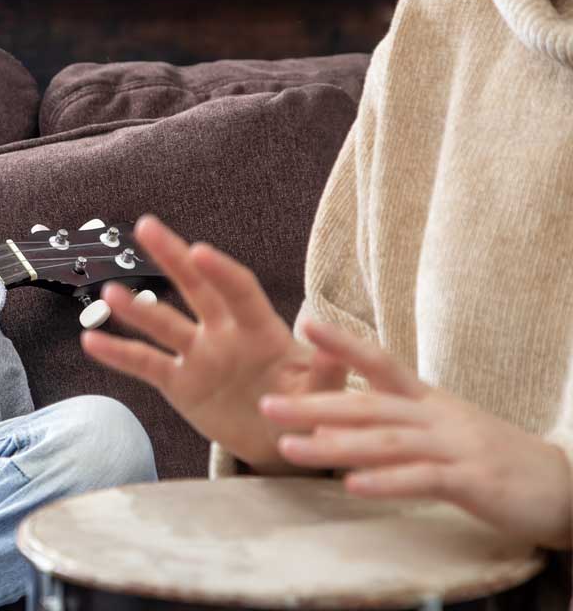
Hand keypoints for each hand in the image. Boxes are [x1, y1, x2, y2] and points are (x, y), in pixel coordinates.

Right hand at [81, 214, 348, 470]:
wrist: (283, 444)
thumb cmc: (310, 410)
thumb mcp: (325, 395)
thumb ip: (329, 371)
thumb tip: (338, 346)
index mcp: (261, 331)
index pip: (239, 291)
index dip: (220, 271)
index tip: (200, 251)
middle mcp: (224, 334)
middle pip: (195, 288)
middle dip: (172, 257)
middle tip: (146, 226)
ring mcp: (198, 357)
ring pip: (163, 325)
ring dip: (136, 309)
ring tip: (108, 292)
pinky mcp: (180, 383)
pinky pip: (145, 364)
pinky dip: (118, 354)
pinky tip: (91, 340)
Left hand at [261, 318, 572, 549]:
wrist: (562, 483)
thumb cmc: (489, 456)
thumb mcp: (439, 426)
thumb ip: (393, 417)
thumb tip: (336, 412)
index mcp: (426, 399)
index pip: (380, 361)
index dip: (342, 343)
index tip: (303, 323)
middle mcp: (435, 415)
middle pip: (367, 405)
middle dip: (313, 405)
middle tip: (265, 403)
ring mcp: (454, 446)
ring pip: (385, 441)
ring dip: (334, 445)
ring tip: (290, 447)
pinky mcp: (472, 481)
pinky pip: (422, 480)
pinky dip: (385, 482)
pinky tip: (352, 486)